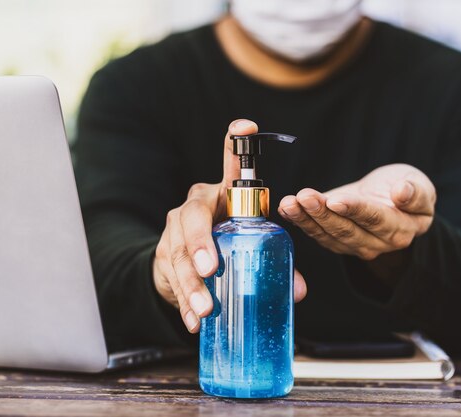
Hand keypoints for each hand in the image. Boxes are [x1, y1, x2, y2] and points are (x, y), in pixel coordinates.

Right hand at [153, 119, 306, 333]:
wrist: (183, 260)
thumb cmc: (223, 242)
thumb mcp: (247, 242)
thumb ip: (274, 260)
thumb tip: (297, 291)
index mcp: (222, 195)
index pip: (229, 166)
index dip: (235, 144)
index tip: (245, 126)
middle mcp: (195, 207)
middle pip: (192, 216)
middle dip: (201, 242)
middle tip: (213, 268)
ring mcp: (174, 232)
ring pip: (178, 253)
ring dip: (192, 283)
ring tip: (206, 308)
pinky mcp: (163, 257)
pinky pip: (171, 278)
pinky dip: (183, 301)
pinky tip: (194, 320)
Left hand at [278, 164, 435, 261]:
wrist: (390, 196)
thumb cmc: (405, 188)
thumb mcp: (421, 185)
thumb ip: (416, 193)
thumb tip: (402, 193)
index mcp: (400, 230)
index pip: (375, 220)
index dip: (355, 210)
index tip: (336, 200)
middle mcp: (376, 243)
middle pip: (346, 230)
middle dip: (323, 214)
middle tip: (305, 197)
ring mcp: (353, 245)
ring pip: (327, 234)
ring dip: (306, 218)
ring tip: (290, 203)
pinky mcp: (334, 240)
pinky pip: (315, 232)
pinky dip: (299, 221)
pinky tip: (286, 208)